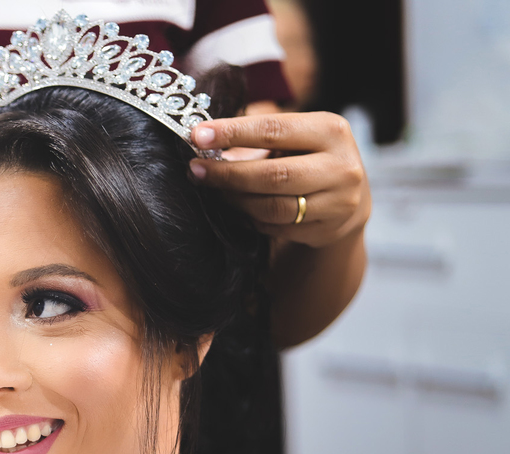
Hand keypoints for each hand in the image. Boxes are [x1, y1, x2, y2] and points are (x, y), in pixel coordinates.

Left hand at [188, 112, 370, 248]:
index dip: (232, 133)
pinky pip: (276, 227)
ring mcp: (338, 202)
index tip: (197, 135)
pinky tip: (236, 208)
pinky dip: (250, 218)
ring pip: (272, 206)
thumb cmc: (311, 157)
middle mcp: (341, 166)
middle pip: (272, 175)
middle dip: (227, 174)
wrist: (352, 197)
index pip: (274, 130)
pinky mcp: (327, 230)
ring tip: (215, 190)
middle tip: (196, 170)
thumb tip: (204, 139)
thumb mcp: (298, 137)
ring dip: (235, 200)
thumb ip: (259, 135)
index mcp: (331, 130)